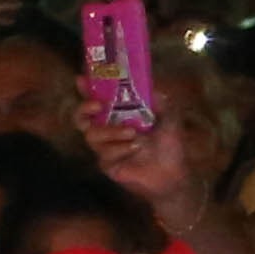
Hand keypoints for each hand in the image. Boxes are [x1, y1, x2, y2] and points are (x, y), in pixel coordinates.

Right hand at [92, 68, 205, 235]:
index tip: (81, 79)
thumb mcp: (170, 118)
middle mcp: (108, 131)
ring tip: (134, 134)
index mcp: (120, 117)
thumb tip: (151, 87)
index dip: (85, 90)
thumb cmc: (170, 146)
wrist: (173, 174)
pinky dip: (121, 148)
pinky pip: (104, 154)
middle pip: (80, 119)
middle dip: (84, 109)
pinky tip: (136, 148)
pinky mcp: (107, 165)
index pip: (97, 101)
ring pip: (92, 136)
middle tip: (98, 105)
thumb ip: (161, 101)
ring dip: (112, 132)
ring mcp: (105, 149)